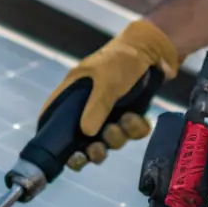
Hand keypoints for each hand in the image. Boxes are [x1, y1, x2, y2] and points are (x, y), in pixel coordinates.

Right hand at [39, 20, 178, 169]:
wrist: (156, 51)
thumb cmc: (122, 60)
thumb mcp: (107, 81)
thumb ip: (97, 106)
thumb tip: (85, 133)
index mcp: (73, 94)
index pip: (53, 118)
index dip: (52, 138)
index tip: (58, 155)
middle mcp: (88, 107)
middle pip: (81, 141)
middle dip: (90, 151)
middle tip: (96, 151)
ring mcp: (109, 114)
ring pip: (108, 141)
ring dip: (115, 138)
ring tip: (123, 122)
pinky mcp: (128, 116)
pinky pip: (130, 135)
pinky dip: (135, 129)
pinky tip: (138, 117)